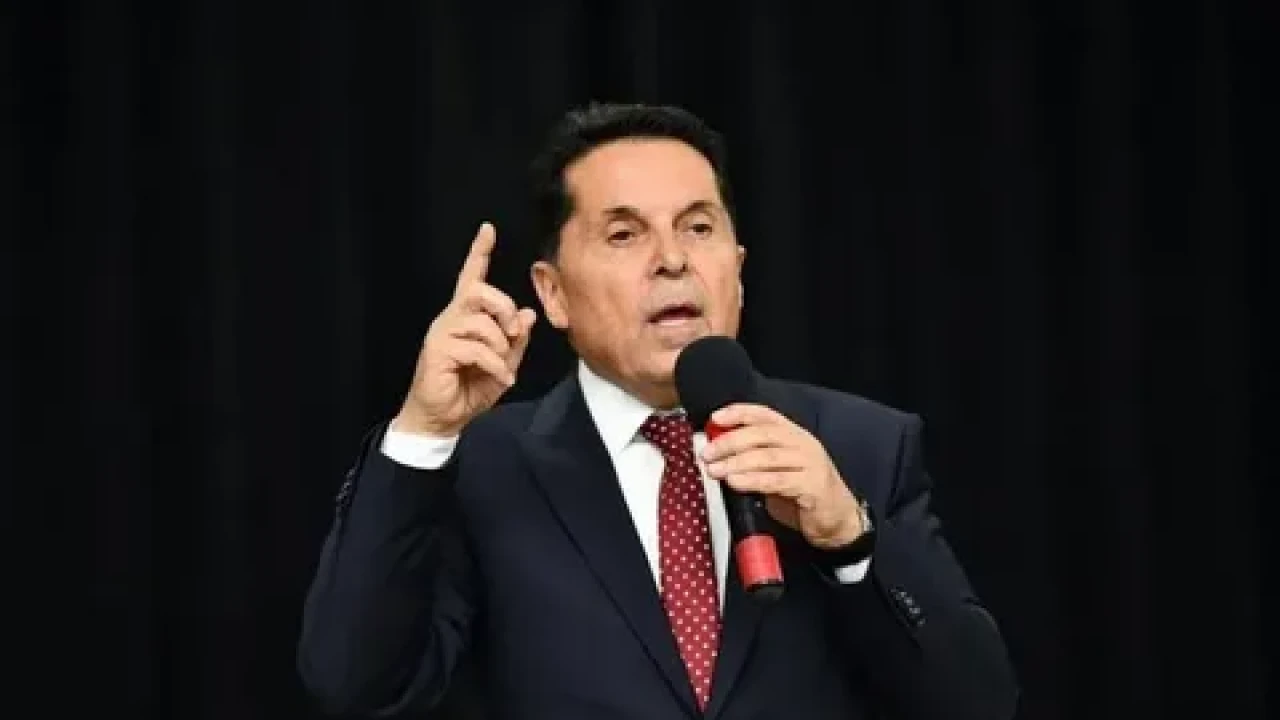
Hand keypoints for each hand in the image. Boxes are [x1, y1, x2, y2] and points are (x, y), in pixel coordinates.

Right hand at [393, 222, 536, 436]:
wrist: (442, 418)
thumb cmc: (469, 389)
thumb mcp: (503, 365)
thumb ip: (515, 340)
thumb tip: (528, 314)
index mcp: (465, 317)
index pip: (471, 277)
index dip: (479, 253)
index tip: (488, 229)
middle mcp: (451, 319)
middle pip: (478, 292)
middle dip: (503, 307)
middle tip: (514, 331)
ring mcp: (441, 334)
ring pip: (480, 321)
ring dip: (501, 345)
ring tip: (503, 365)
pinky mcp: (437, 352)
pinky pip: (476, 349)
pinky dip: (496, 365)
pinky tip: (501, 379)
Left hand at [701, 403, 865, 548]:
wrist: (837, 520)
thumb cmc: (803, 495)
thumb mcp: (776, 471)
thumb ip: (754, 460)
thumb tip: (719, 454)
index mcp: (794, 435)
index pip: (765, 415)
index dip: (739, 413)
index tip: (715, 418)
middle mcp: (803, 444)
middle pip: (762, 434)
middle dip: (730, 441)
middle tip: (708, 453)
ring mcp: (810, 464)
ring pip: (767, 456)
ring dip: (736, 462)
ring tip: (715, 470)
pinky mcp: (813, 486)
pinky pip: (777, 480)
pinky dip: (753, 480)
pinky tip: (735, 483)